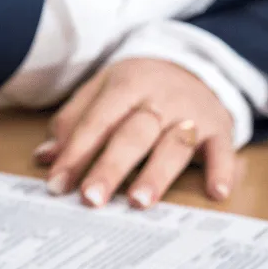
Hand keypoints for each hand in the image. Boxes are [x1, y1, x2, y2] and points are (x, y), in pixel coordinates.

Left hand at [35, 58, 237, 207]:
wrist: (192, 66)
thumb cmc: (138, 89)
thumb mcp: (102, 92)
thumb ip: (74, 122)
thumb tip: (45, 157)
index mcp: (126, 84)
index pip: (97, 121)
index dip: (76, 153)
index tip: (57, 185)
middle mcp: (161, 98)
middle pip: (134, 134)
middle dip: (111, 167)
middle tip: (92, 198)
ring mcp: (192, 113)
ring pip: (174, 144)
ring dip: (157, 174)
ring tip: (140, 202)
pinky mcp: (219, 128)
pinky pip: (222, 149)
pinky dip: (222, 170)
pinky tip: (216, 193)